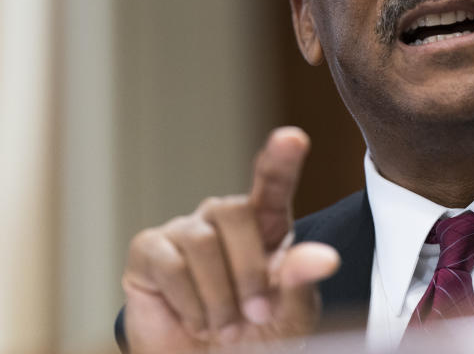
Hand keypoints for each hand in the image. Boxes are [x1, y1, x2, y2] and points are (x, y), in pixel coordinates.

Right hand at [121, 127, 339, 351]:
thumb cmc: (256, 336)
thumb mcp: (289, 316)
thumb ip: (302, 282)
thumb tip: (325, 258)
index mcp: (266, 224)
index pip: (273, 182)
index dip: (281, 159)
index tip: (292, 138)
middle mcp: (224, 218)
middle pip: (235, 213)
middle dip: (248, 271)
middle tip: (256, 317)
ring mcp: (185, 231)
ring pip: (202, 241)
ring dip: (218, 296)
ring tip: (224, 327)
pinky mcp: (149, 251)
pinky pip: (168, 263)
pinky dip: (188, 301)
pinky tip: (196, 319)